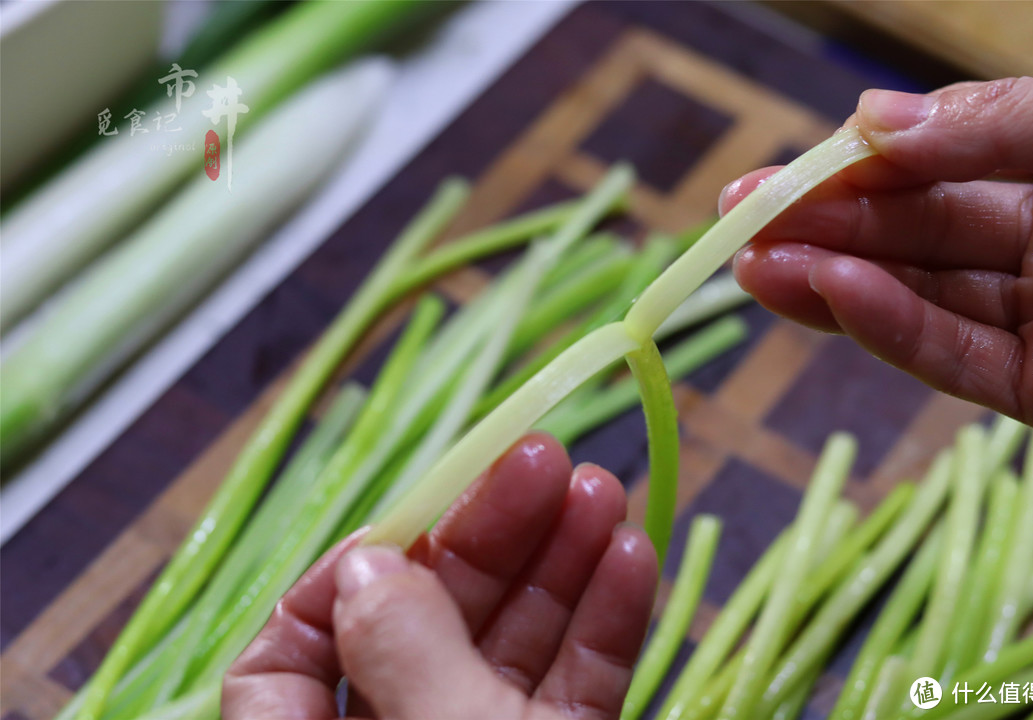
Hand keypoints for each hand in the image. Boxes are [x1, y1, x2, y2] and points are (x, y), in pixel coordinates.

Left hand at [222, 432, 657, 719]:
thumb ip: (404, 651)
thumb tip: (370, 559)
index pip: (284, 663)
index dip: (340, 581)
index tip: (414, 517)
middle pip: (422, 628)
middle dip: (489, 539)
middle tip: (546, 458)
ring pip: (509, 649)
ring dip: (560, 565)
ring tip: (603, 488)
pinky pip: (573, 690)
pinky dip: (604, 628)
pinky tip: (632, 559)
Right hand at [728, 77, 1032, 446]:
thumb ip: (1000, 121)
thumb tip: (873, 118)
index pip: (933, 166)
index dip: (853, 169)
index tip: (781, 177)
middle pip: (912, 233)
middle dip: (821, 226)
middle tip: (738, 224)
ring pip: (917, 297)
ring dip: (829, 280)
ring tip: (752, 267)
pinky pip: (954, 357)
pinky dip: (888, 328)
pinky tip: (830, 295)